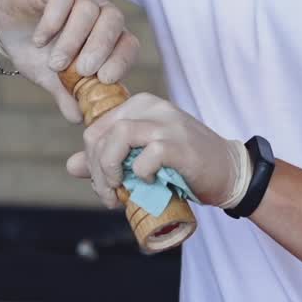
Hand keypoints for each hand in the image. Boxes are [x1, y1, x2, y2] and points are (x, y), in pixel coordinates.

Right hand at [0, 0, 138, 122]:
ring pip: (88, 9)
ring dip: (73, 40)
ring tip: (56, 64)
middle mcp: (96, 11)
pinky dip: (53, 21)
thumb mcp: (51, 79)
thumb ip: (67, 95)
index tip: (106, 79)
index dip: (122, 60)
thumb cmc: (37, 51)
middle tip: (83, 70)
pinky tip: (39, 41)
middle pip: (113, 20)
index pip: (127, 42)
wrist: (5, 27)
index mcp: (105, 33)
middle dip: (101, 47)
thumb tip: (79, 119)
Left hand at [65, 93, 249, 209]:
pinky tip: (148, 183)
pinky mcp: (181, 144)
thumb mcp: (141, 158)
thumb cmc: (183, 165)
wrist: (229, 171)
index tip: (103, 186)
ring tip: (120, 192)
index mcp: (140, 106)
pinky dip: (140, 173)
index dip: (90, 160)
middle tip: (109, 196)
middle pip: (102, 133)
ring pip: (119, 136)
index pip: (96, 128)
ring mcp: (168, 123)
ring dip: (111, 170)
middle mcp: (152, 107)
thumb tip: (71, 165)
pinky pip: (148, 155)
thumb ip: (108, 158)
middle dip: (97, 170)